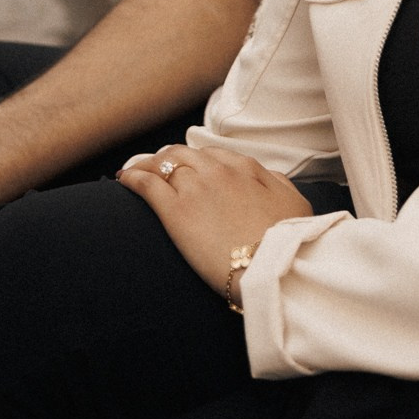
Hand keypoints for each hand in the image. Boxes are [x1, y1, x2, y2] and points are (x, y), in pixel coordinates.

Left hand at [118, 146, 312, 298]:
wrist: (270, 265)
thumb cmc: (286, 239)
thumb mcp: (295, 203)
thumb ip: (277, 182)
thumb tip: (266, 174)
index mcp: (246, 168)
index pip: (214, 154)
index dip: (198, 161)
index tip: (189, 167)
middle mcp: (218, 171)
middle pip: (184, 154)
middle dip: (168, 158)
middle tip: (157, 167)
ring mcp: (195, 187)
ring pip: (163, 163)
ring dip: (148, 165)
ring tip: (136, 171)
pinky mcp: (175, 210)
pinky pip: (146, 184)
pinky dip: (132, 178)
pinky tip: (123, 179)